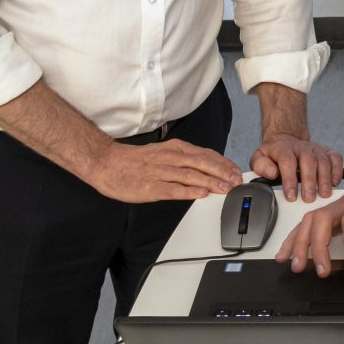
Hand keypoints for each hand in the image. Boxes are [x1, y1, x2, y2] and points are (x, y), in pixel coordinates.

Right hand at [84, 139, 240, 203]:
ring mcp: (160, 172)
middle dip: (222, 173)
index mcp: (175, 149)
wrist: (107, 163)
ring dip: (210, 182)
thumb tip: (205, 166)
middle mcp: (170, 158)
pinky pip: (173, 189)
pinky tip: (200, 194)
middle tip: (236, 181)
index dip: (223, 163)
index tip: (236, 172)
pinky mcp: (151, 187)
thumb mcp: (163, 153)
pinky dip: (188, 191)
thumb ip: (183, 159)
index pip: (205, 154)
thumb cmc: (134, 161)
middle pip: (202, 163)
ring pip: (190, 175)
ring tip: (225, 189)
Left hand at [249, 132, 343, 202]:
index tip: (291, 195)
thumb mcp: (260, 158)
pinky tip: (334, 182)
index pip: (288, 162)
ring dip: (324, 179)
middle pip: (308, 161)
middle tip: (309, 198)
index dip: (290, 180)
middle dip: (310, 181)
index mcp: (284, 149)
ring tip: (324, 194)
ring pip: (323, 161)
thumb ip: (261, 166)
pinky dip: (337, 170)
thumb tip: (271, 173)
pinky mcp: (326, 152)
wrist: (286, 139)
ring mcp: (315, 149)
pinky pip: (336, 158)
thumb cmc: (274, 153)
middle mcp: (301, 147)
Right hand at [274, 181, 343, 275]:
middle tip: (321, 271)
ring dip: (300, 244)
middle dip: (318, 246)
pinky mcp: (328, 217)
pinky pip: (306, 226)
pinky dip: (293, 240)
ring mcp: (334, 209)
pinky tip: (285, 254)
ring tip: (296, 266)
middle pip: (322, 219)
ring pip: (309, 222)